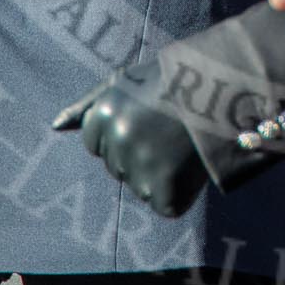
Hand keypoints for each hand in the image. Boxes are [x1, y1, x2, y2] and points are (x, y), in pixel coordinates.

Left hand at [53, 60, 208, 217]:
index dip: (125, 135)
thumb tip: (55, 126)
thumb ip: (88, 104)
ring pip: (140, 187)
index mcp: (104, 113)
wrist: (229, 87)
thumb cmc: (179, 80)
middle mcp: (117, 141)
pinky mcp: (165, 190)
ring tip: (183, 147)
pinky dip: (180, 193)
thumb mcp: (128, 81)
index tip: (150, 121)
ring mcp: (140, 167)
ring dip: (160, 175)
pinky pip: (165, 204)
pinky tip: (192, 166)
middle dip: (140, 155)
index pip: (96, 144)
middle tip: (170, 134)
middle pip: (117, 167)